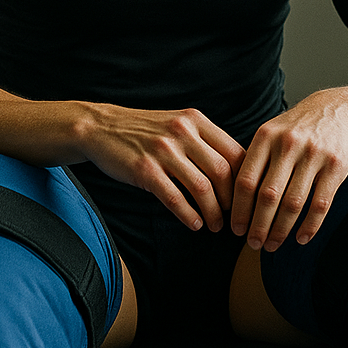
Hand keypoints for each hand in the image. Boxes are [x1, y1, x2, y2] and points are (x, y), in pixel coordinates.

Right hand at [82, 104, 245, 232]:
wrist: (101, 127)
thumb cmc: (144, 131)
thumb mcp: (178, 124)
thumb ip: (204, 141)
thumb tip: (235, 171)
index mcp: (196, 120)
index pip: (235, 152)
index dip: (245, 180)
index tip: (247, 200)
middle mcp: (182, 132)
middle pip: (223, 171)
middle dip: (232, 202)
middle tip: (234, 219)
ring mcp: (163, 150)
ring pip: (201, 187)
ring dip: (213, 213)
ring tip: (215, 226)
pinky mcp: (144, 169)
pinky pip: (174, 198)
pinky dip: (188, 215)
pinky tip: (194, 224)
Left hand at [230, 93, 347, 251]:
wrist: (336, 110)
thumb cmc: (295, 129)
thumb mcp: (270, 133)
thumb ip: (254, 161)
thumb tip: (232, 202)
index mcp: (266, 137)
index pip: (246, 180)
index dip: (239, 209)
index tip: (236, 229)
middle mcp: (288, 144)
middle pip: (268, 195)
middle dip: (258, 226)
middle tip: (253, 244)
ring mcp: (313, 155)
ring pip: (293, 203)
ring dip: (281, 230)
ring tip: (273, 245)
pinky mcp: (336, 166)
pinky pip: (320, 203)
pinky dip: (310, 226)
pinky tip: (300, 238)